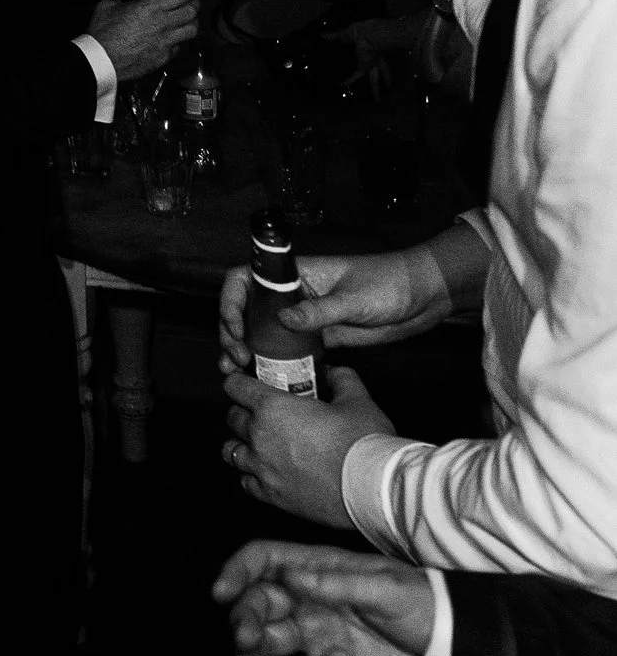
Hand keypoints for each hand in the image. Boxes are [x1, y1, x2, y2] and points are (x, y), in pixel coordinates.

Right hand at [89, 0, 200, 79]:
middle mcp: (162, 24)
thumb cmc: (102, 33)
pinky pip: (180, 47)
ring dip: (193, 23)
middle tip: (194, 2)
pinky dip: (181, 41)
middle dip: (196, 4)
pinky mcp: (163, 58)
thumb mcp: (105, 5)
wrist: (101, 61)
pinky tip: (175, 38)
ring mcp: (165, 43)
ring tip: (190, 20)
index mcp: (150, 8)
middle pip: (192, 12)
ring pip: (193, 31)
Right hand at [213, 538, 434, 655]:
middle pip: (259, 602)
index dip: (239, 571)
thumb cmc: (426, 606)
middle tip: (246, 641)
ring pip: (267, 640)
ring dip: (249, 652)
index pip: (266, 560)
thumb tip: (290, 576)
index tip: (223, 593)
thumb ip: (339, 583)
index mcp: (322, 571)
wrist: (453, 654)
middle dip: (244, 618)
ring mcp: (315, 636)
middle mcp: (310, 601)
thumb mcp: (388, 588)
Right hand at [214, 239, 457, 366]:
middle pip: (247, 310)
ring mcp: (305, 318)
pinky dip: (271, 363)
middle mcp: (294, 295)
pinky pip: (287, 350)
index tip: (235, 327)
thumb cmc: (391, 284)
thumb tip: (282, 321)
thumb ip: (320, 310)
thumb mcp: (355, 297)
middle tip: (236, 358)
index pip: (247, 279)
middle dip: (233, 332)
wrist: (424, 297)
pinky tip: (264, 380)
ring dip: (245, 350)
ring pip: (263, 332)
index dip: (231, 301)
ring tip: (236, 371)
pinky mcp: (320, 338)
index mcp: (297, 275)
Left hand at [220, 360, 392, 522]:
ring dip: (241, 443)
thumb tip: (331, 372)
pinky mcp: (270, 495)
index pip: (235, 387)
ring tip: (258, 443)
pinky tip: (266, 471)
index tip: (245, 383)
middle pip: (232, 418)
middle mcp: (259, 437)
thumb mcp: (357, 400)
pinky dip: (251, 474)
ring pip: (231, 451)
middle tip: (260, 412)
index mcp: (273, 407)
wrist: (371, 488)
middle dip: (243, 411)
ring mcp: (261, 468)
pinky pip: (245, 482)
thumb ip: (340, 379)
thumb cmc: (363, 441)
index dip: (239, 382)